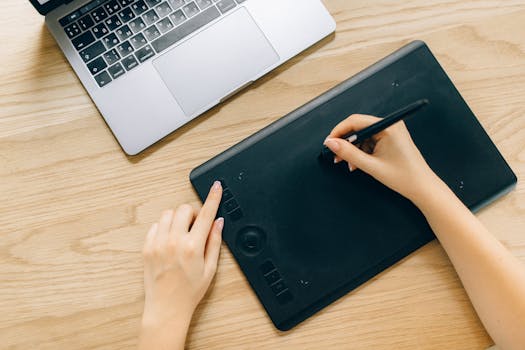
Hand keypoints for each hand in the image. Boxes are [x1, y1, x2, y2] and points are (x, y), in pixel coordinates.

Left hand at [139, 181, 223, 349]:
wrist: (166, 307)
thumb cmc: (189, 291)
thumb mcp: (210, 269)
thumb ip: (214, 242)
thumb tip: (218, 222)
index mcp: (193, 246)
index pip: (206, 213)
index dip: (213, 197)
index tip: (216, 187)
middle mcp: (174, 241)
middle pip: (184, 208)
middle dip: (193, 213)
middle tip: (196, 226)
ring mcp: (158, 243)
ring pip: (168, 214)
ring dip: (177, 218)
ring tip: (182, 234)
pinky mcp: (147, 247)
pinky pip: (156, 225)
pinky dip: (164, 227)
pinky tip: (170, 240)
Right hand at [324, 114, 439, 202]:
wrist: (422, 187)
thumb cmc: (404, 177)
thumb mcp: (371, 165)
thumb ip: (348, 153)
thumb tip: (331, 143)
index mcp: (388, 127)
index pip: (355, 121)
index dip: (339, 131)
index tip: (329, 142)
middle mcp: (390, 125)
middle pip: (358, 127)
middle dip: (345, 142)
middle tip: (335, 155)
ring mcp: (391, 132)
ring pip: (362, 136)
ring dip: (353, 150)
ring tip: (348, 164)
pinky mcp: (390, 139)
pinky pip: (369, 141)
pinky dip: (361, 152)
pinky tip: (358, 164)